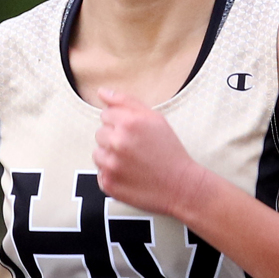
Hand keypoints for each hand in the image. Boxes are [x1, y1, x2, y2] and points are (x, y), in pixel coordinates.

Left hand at [93, 89, 207, 217]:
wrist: (181, 186)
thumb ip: (125, 101)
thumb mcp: (154, 118)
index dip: (121, 123)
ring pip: (97, 153)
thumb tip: (101, 92)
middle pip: (100, 133)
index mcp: (129, 122)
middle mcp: (117, 142)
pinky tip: (129, 175)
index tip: (135, 134)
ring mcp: (111, 164)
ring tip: (132, 162)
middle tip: (135, 149)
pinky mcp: (108, 183)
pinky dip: (112, 174)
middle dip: (114, 139)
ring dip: (110, 156)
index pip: (106, 114)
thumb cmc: (169, 150)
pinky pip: (100, 173)